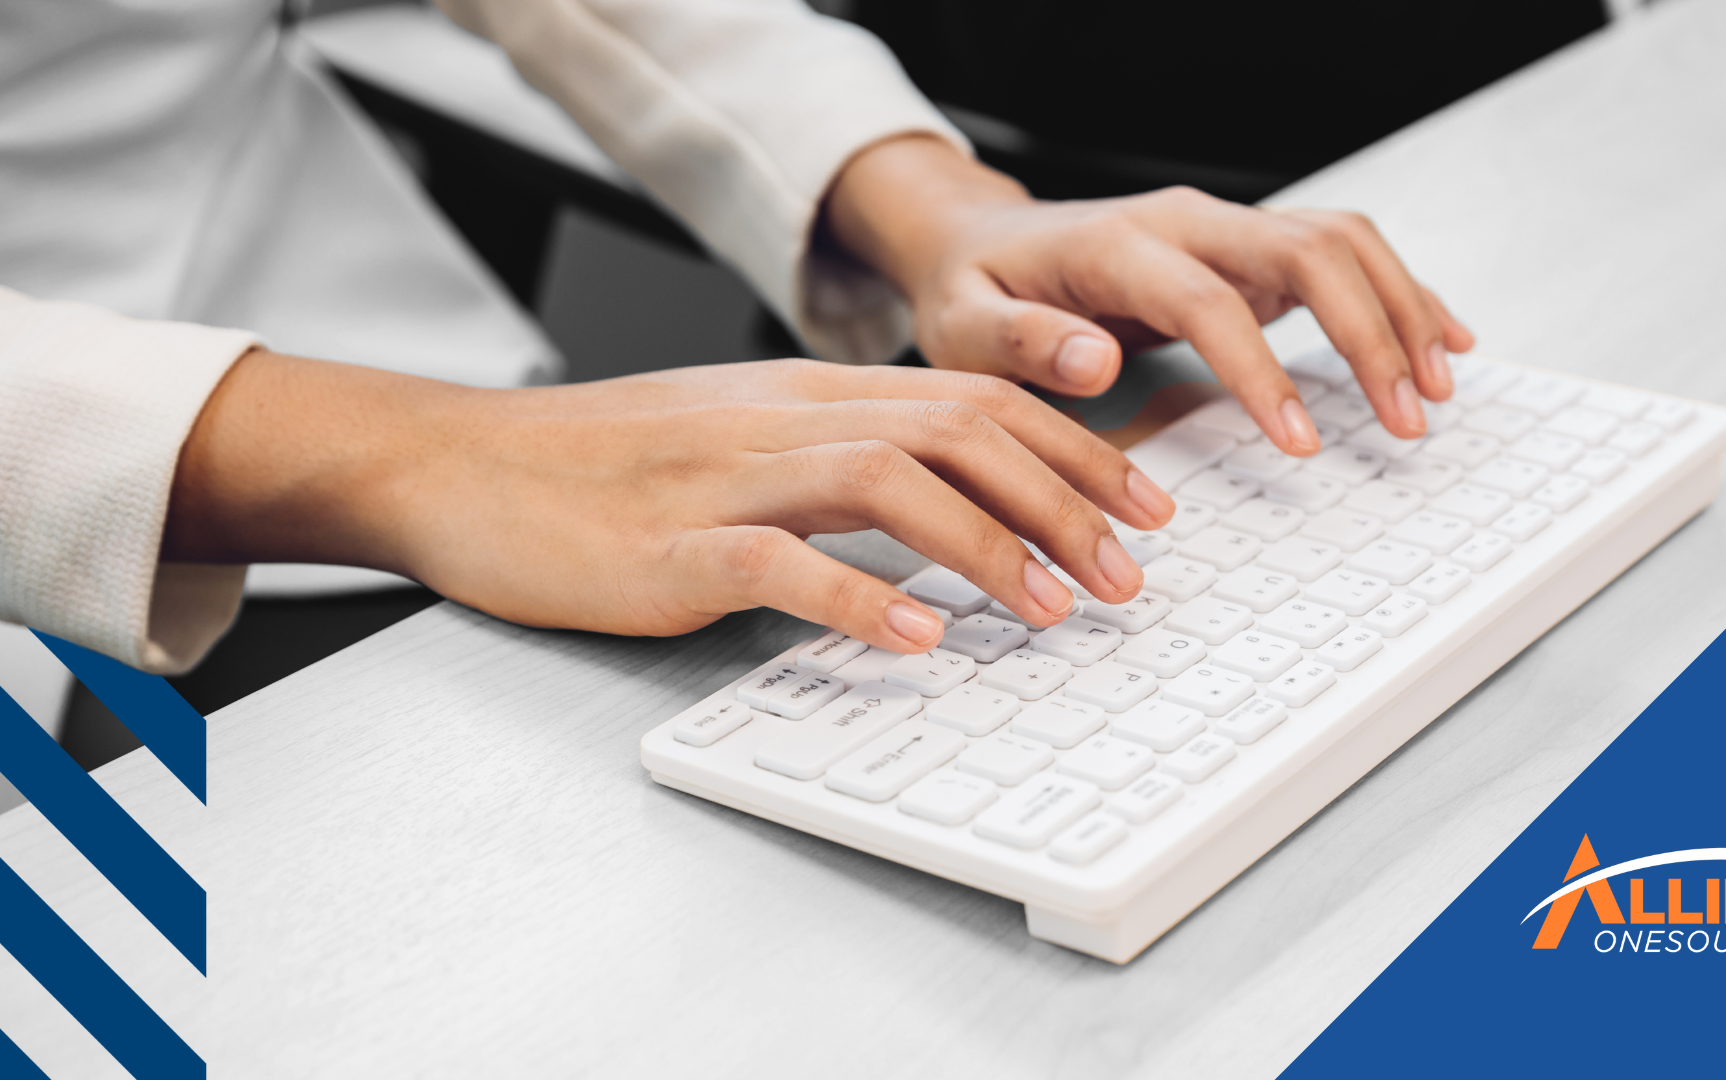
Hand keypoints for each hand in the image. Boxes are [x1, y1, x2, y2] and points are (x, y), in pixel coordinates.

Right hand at [161, 352, 1175, 652]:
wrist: (462, 464)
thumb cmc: (604, 465)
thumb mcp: (739, 436)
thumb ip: (838, 457)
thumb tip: (949, 504)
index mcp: (807, 392)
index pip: (972, 399)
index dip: (1073, 451)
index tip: (1140, 508)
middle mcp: (782, 419)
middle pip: (957, 432)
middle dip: (1064, 500)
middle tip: (1129, 574)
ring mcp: (727, 478)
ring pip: (889, 482)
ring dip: (989, 546)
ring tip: (1055, 608)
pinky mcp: (671, 548)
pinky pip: (782, 565)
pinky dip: (859, 599)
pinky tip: (917, 638)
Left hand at [825, 135, 1475, 454]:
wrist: (983, 241)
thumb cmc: (974, 291)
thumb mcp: (965, 325)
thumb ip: (1023, 343)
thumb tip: (1095, 362)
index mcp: (1121, 244)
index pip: (1212, 300)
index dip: (1264, 370)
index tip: (1301, 442)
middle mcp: (1187, 221)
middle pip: (1308, 250)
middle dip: (1370, 332)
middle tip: (1407, 417)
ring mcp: (1225, 231)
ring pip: (1341, 243)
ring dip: (1401, 309)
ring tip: (1437, 389)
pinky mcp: (1248, 251)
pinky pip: (1341, 257)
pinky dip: (1398, 293)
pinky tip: (1442, 339)